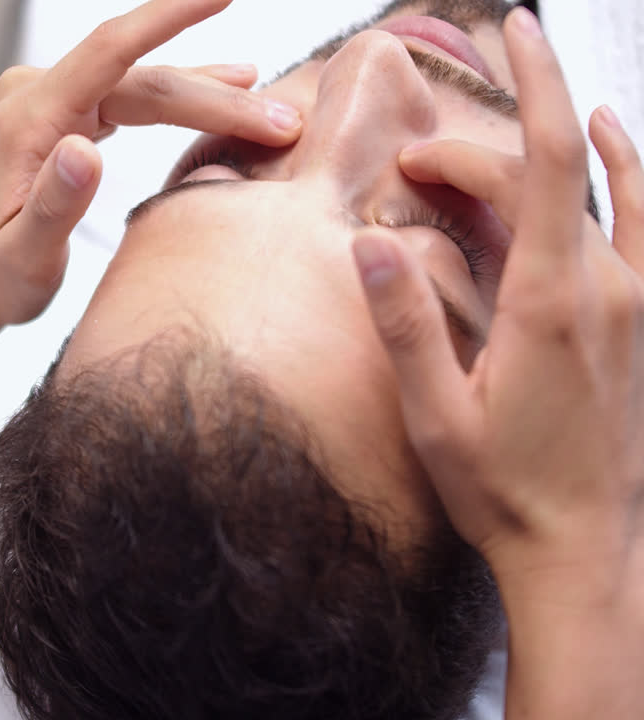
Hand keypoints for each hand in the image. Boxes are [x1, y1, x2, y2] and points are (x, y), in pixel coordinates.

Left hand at [0, 0, 302, 333]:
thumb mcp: (23, 255)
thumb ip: (54, 205)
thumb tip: (85, 151)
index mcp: (28, 118)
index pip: (111, 50)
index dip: (169, 15)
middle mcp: (37, 95)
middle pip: (143, 78)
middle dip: (217, 98)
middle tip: (284, 122)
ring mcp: (50, 100)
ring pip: (145, 85)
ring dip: (208, 96)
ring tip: (272, 107)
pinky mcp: (64, 113)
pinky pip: (132, 93)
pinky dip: (181, 96)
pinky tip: (227, 85)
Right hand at [351, 9, 643, 594]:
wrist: (585, 546)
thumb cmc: (503, 490)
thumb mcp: (435, 417)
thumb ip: (406, 325)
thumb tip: (370, 243)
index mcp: (550, 304)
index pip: (547, 162)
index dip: (535, 83)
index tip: (515, 27)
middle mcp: (605, 288)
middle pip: (547, 177)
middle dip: (475, 154)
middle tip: (411, 172)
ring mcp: (634, 301)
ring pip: (593, 190)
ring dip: (546, 144)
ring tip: (508, 109)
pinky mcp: (640, 319)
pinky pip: (640, 218)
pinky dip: (627, 167)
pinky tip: (614, 132)